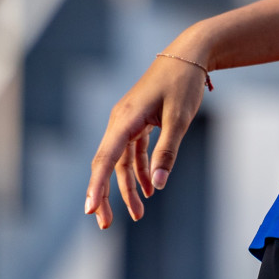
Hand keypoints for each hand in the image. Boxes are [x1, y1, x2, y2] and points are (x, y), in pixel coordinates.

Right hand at [84, 51, 208, 227]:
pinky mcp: (138, 120)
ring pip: (121, 161)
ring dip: (128, 187)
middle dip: (106, 195)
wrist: (188, 54)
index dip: (96, 186)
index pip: (105, 158)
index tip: (90, 210)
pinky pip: (133, 151)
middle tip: (105, 224)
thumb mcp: (179, 118)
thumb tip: (159, 186)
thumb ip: (168, 152)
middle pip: (106, 164)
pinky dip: (141, 170)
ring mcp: (127, 121)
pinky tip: (150, 188)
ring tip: (138, 215)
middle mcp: (120, 120)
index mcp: (125, 119)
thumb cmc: (183, 83)